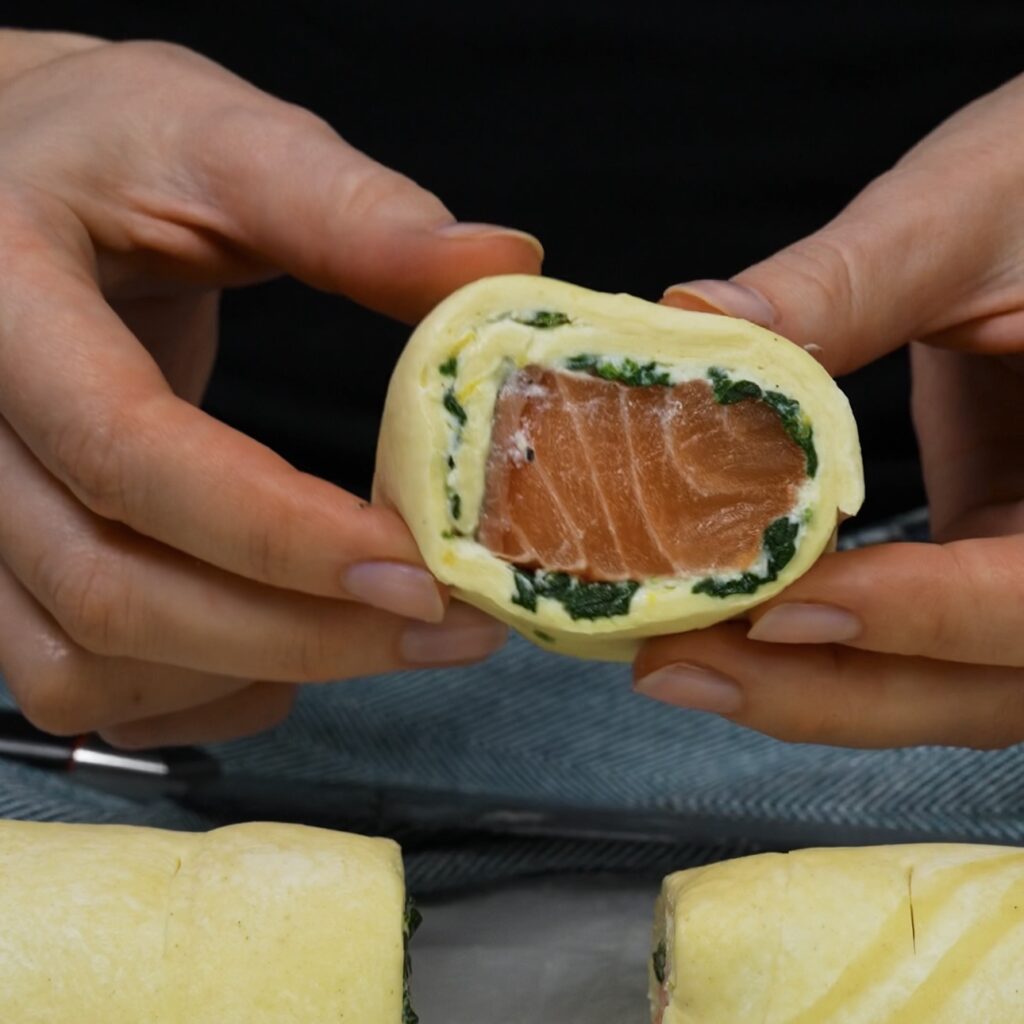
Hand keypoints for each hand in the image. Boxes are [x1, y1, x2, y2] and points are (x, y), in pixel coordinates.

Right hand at [0, 32, 541, 746]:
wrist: (17, 183)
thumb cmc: (113, 150)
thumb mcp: (224, 140)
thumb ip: (352, 209)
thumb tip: (501, 264)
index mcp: (1, 304)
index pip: (131, 452)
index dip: (282, 533)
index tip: (422, 568)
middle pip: (114, 590)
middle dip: (301, 633)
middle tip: (448, 624)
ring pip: (88, 661)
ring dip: (251, 672)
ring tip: (381, 632)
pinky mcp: (3, 561)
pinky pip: (79, 681)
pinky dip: (198, 694)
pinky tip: (288, 643)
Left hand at [635, 73, 1023, 748]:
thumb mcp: (973, 210)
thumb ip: (849, 278)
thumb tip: (696, 319)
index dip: (918, 616)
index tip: (780, 610)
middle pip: (983, 685)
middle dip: (826, 688)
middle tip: (674, 667)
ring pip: (941, 684)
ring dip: (806, 686)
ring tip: (672, 661)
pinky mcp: (988, 555)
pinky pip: (909, 636)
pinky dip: (817, 642)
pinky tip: (722, 620)